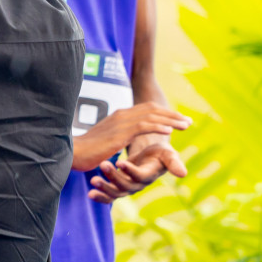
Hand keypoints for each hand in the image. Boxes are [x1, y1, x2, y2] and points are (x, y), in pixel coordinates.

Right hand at [72, 102, 189, 173]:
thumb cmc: (88, 149)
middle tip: (188, 121)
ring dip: (171, 120)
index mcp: (119, 116)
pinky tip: (170, 131)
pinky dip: (158, 126)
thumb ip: (118, 136)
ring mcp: (121, 122)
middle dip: (172, 114)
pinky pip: (144, 126)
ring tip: (185, 125)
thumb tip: (124, 139)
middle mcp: (121, 115)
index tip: (178, 120)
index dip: (164, 113)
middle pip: (152, 109)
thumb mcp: (107, 139)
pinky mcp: (120, 133)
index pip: (146, 109)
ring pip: (151, 116)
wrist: (73, 151)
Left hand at [88, 135, 188, 203]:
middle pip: (125, 186)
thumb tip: (183, 173)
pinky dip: (100, 196)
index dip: (130, 170)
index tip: (120, 161)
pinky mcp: (119, 188)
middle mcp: (138, 185)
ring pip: (116, 193)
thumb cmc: (160, 153)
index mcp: (149, 175)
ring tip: (93, 180)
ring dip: (104, 187)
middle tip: (103, 165)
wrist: (151, 156)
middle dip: (113, 177)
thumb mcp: (168, 154)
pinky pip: (109, 196)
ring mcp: (128, 188)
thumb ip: (173, 163)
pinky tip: (90, 193)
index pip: (139, 176)